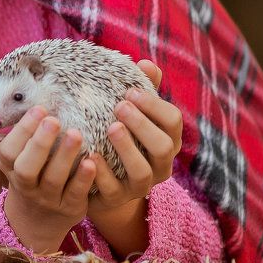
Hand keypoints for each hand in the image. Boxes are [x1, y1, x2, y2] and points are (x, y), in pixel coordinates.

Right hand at [0, 107, 95, 253]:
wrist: (37, 219)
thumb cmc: (33, 174)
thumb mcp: (21, 158)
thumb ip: (28, 134)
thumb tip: (41, 91)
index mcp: (10, 167)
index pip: (9, 150)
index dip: (22, 131)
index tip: (40, 108)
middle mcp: (25, 184)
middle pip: (27, 167)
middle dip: (39, 143)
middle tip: (55, 119)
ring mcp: (46, 199)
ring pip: (52, 179)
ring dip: (64, 156)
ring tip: (76, 133)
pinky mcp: (68, 209)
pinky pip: (75, 194)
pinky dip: (82, 178)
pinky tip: (92, 161)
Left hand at [86, 59, 183, 256]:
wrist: (97, 181)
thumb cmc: (116, 137)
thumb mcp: (130, 114)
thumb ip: (141, 90)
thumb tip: (145, 63)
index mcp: (166, 140)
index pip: (173, 122)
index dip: (155, 106)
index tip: (131, 91)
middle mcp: (159, 165)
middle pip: (162, 146)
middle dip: (142, 125)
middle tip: (119, 106)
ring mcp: (139, 185)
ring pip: (141, 171)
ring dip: (127, 148)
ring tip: (110, 128)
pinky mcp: (116, 199)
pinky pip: (112, 189)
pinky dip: (102, 173)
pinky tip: (90, 155)